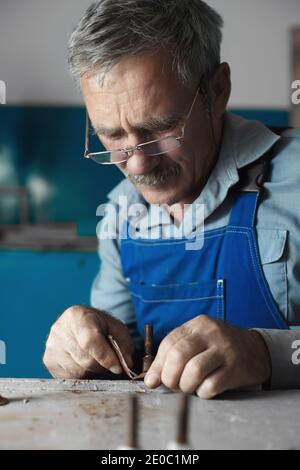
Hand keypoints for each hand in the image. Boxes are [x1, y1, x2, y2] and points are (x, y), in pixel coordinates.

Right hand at [43, 305, 133, 378]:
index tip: (118, 368)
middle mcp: (59, 329)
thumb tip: (126, 365)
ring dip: (92, 372)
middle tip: (110, 363)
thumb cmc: (102, 327)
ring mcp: (51, 346)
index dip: (106, 357)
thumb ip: (124, 346)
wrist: (83, 324)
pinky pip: (69, 378)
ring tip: (97, 361)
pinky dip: (82, 376)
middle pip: (85, 360)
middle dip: (102, 366)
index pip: (90, 341)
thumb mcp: (118, 330)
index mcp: (77, 315)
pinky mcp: (48, 360)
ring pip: (78, 372)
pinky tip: (85, 364)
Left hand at [144, 315, 270, 398]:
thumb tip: (150, 381)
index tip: (156, 380)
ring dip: (186, 386)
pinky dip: (202, 393)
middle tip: (174, 386)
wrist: (255, 350)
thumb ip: (173, 355)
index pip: (169, 343)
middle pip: (179, 355)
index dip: (158, 365)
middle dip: (170, 377)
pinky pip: (211, 386)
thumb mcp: (197, 342)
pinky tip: (205, 390)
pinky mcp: (236, 368)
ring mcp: (225, 350)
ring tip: (189, 387)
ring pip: (194, 371)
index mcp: (197, 324)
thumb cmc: (218, 348)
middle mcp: (210, 333)